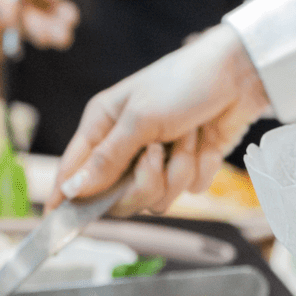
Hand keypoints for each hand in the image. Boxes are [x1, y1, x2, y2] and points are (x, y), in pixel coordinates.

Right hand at [45, 24, 270, 215]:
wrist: (239, 75)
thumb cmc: (183, 83)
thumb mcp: (140, 118)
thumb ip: (107, 158)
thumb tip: (72, 189)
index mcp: (103, 125)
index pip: (73, 168)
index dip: (65, 193)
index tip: (56, 219)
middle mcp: (127, 146)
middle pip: (119, 198)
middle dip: (144, 182)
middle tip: (157, 154)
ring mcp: (159, 160)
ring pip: (158, 198)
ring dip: (179, 169)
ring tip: (189, 136)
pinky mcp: (188, 166)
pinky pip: (189, 189)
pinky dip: (201, 166)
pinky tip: (207, 140)